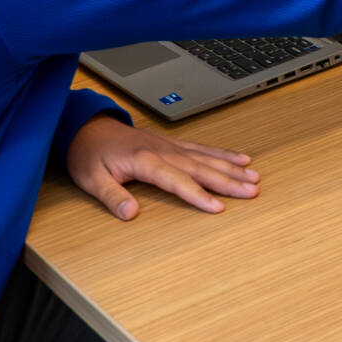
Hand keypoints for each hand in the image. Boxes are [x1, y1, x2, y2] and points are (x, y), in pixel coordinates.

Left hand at [66, 115, 259, 216]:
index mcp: (144, 160)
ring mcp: (170, 146)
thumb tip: (130, 214)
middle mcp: (162, 150)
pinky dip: (223, 153)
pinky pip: (202, 149)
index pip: (176, 180)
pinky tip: (240, 158)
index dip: (198, 195)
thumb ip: (112, 197)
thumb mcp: (91, 179)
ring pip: (207, 157)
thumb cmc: (88, 154)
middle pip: (201, 167)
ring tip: (255, 176)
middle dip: (229, 180)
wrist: (86, 127)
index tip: (218, 207)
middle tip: (253, 190)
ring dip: (232, 167)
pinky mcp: (172, 144)